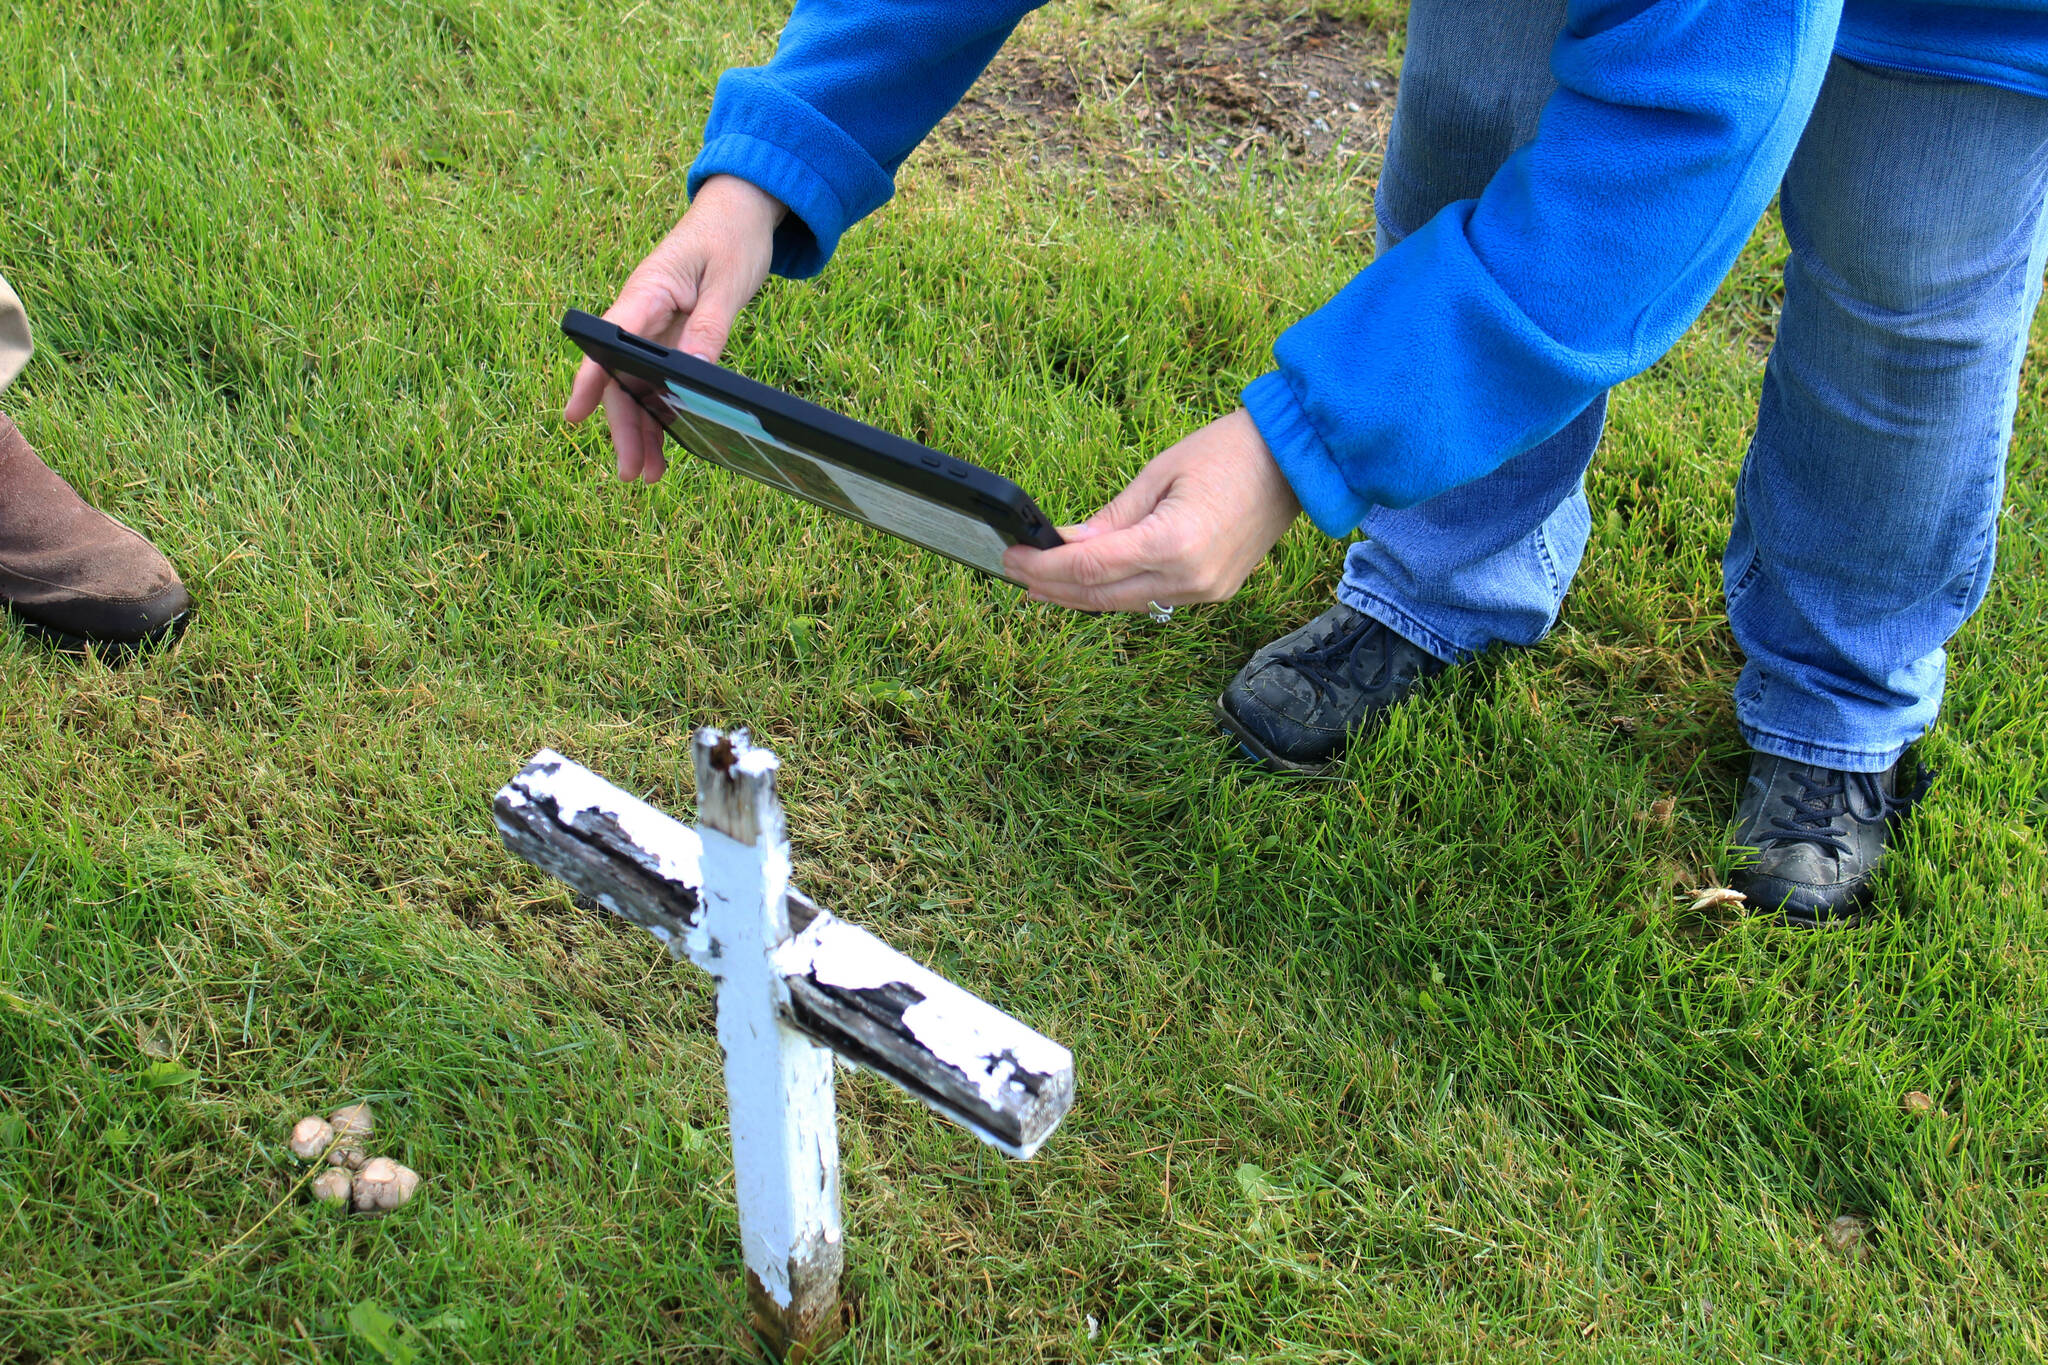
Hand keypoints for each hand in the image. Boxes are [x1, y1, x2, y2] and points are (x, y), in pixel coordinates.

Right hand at [564, 174, 786, 482]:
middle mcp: (642, 313)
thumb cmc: (732, 238)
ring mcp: (654, 327)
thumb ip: (709, 330)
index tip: (574, 415)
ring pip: (637, 384)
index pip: (610, 341)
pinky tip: (667, 440)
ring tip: (649, 474)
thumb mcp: (728, 285)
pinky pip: (658, 378)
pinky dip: (661, 409)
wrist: (739, 211)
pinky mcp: (671, 335)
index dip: (591, 380)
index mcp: (648, 292)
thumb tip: (692, 376)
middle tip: (631, 474)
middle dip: (623, 427)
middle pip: (621, 377)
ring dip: (642, 428)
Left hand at [1002, 408, 1300, 612]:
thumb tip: (1065, 544)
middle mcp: (1189, 578)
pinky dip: (1116, 593)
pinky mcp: (1215, 591)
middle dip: (1053, 588)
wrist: (1296, 460)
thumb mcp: (1157, 474)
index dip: (1043, 568)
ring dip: (1081, 596)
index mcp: (1173, 543)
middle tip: (1016, 574)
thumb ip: (1110, 518)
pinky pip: (1152, 599)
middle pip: (1101, 597)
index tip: (1011, 558)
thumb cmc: (1229, 452)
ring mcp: (1205, 591)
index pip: (1089, 569)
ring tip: (1043, 585)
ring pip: (1124, 604)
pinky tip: (1091, 583)